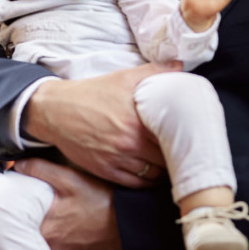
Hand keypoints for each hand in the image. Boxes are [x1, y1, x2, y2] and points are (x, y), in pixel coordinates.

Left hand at [14, 159, 121, 249]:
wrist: (130, 222)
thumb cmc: (102, 201)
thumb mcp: (71, 179)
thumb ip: (41, 170)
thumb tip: (18, 164)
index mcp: (45, 228)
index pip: (15, 226)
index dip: (8, 214)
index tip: (5, 203)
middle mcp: (53, 245)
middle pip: (27, 235)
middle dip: (22, 221)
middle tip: (20, 207)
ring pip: (43, 242)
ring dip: (39, 230)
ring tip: (40, 214)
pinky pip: (59, 247)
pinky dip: (56, 237)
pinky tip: (62, 224)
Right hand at [24, 62, 178, 184]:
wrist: (56, 111)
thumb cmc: (91, 94)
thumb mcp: (122, 78)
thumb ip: (153, 72)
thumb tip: (179, 66)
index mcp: (136, 121)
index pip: (173, 138)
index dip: (185, 140)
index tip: (192, 138)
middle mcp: (128, 144)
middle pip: (165, 159)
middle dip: (176, 156)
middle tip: (185, 153)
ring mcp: (116, 159)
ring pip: (152, 174)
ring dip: (164, 171)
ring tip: (171, 164)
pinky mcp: (105, 170)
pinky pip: (135, 183)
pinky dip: (147, 180)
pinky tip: (152, 173)